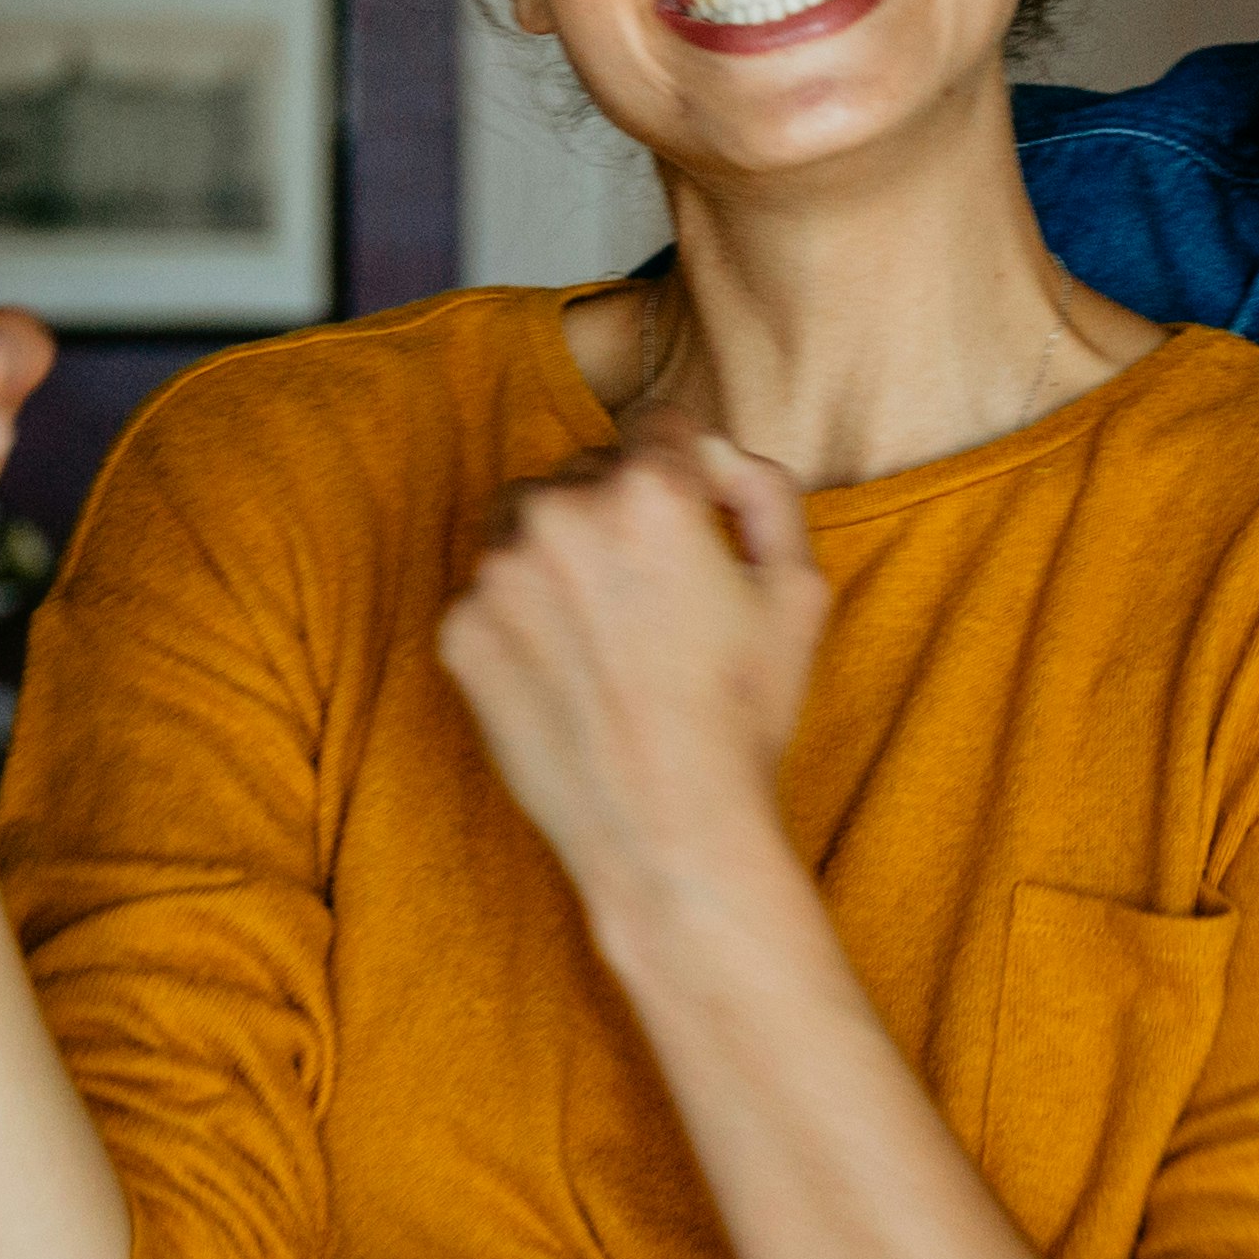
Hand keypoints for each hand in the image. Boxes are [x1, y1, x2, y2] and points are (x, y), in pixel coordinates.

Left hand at [435, 423, 826, 918]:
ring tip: (605, 633)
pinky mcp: (459, 632)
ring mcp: (497, 574)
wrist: (669, 832)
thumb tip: (716, 453)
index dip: (685, 472)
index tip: (690, 522)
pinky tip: (569, 673)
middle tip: (654, 598)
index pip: (659, 425)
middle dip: (619, 514)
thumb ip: (764, 490)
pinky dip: (523, 617)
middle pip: (587, 471)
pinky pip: (490, 592)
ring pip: (526, 523)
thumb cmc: (744, 717)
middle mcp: (561, 513)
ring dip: (560, 552)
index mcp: (650, 491)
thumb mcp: (799, 590)